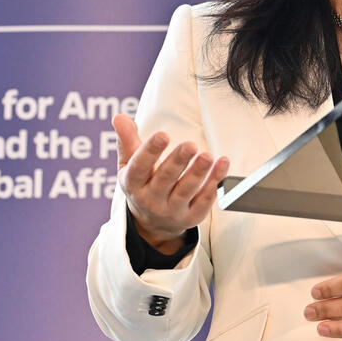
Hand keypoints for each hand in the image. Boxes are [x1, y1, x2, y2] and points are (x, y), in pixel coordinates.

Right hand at [113, 114, 229, 253]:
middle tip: (190, 145)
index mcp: (133, 184)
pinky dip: (215, 182)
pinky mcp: (191, 217)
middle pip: (165, 179)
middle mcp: (151, 200)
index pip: (139, 167)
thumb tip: (119, 117)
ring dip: (198, 173)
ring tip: (207, 156)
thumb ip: (127, 141)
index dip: (150, 152)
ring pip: (186, 191)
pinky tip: (222, 164)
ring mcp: (172, 210)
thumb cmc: (142, 183)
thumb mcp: (129, 165)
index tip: (162, 135)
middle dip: (178, 162)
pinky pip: (205, 200)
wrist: (153, 222)